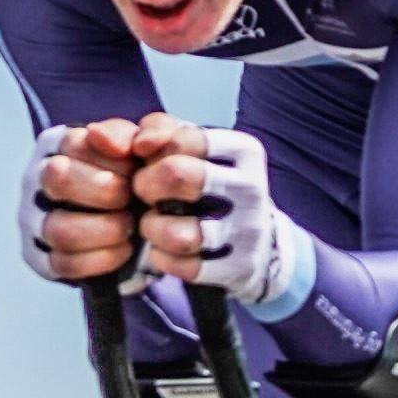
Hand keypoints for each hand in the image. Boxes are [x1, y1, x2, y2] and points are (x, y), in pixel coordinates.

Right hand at [16, 121, 142, 282]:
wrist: (131, 219)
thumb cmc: (128, 175)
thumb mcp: (133, 147)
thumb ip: (124, 134)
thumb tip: (106, 137)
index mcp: (53, 145)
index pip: (73, 143)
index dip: (112, 159)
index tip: (135, 170)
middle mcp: (34, 179)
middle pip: (57, 178)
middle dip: (105, 191)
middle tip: (129, 198)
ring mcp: (32, 220)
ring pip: (59, 228)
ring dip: (105, 230)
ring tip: (129, 227)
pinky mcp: (38, 257)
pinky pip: (63, 263)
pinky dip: (101, 260)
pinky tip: (123, 250)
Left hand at [126, 113, 310, 314]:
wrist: (258, 239)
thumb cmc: (212, 182)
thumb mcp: (196, 148)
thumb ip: (162, 130)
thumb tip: (139, 143)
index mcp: (244, 150)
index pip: (182, 139)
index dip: (153, 152)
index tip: (148, 162)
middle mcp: (250, 188)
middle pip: (177, 175)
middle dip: (146, 184)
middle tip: (143, 192)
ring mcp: (247, 231)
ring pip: (180, 232)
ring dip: (152, 227)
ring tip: (152, 224)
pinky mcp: (239, 268)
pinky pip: (184, 267)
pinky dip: (163, 259)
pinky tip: (164, 250)